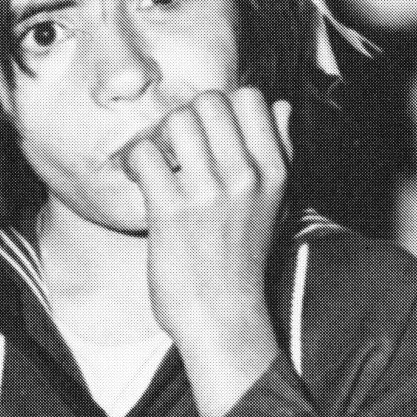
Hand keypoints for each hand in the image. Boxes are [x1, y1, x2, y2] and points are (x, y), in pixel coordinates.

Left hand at [118, 87, 291, 416]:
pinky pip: (146, 155)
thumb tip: (279, 106)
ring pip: (177, 120)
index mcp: (274, 170)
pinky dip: (137, 162)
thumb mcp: (275, 204)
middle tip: (176, 147)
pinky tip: (142, 181)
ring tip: (159, 164)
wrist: (222, 319)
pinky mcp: (171, 212)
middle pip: (209, 101)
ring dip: (160, 137)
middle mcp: (245, 176)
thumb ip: (280, 151)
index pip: (251, 97)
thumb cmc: (242, 262)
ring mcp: (208, 193)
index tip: (208, 131)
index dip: (223, 105)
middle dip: (186, 116)